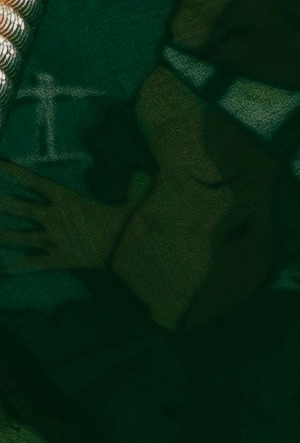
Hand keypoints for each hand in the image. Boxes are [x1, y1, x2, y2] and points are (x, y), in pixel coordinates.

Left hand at [0, 172, 127, 275]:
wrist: (123, 251)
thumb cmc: (125, 221)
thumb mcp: (128, 197)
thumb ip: (132, 183)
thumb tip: (142, 171)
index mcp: (67, 200)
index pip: (35, 183)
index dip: (14, 174)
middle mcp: (55, 218)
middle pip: (22, 208)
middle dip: (1, 202)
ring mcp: (54, 240)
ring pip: (22, 238)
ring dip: (3, 236)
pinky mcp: (57, 260)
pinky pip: (34, 264)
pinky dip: (19, 267)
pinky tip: (4, 271)